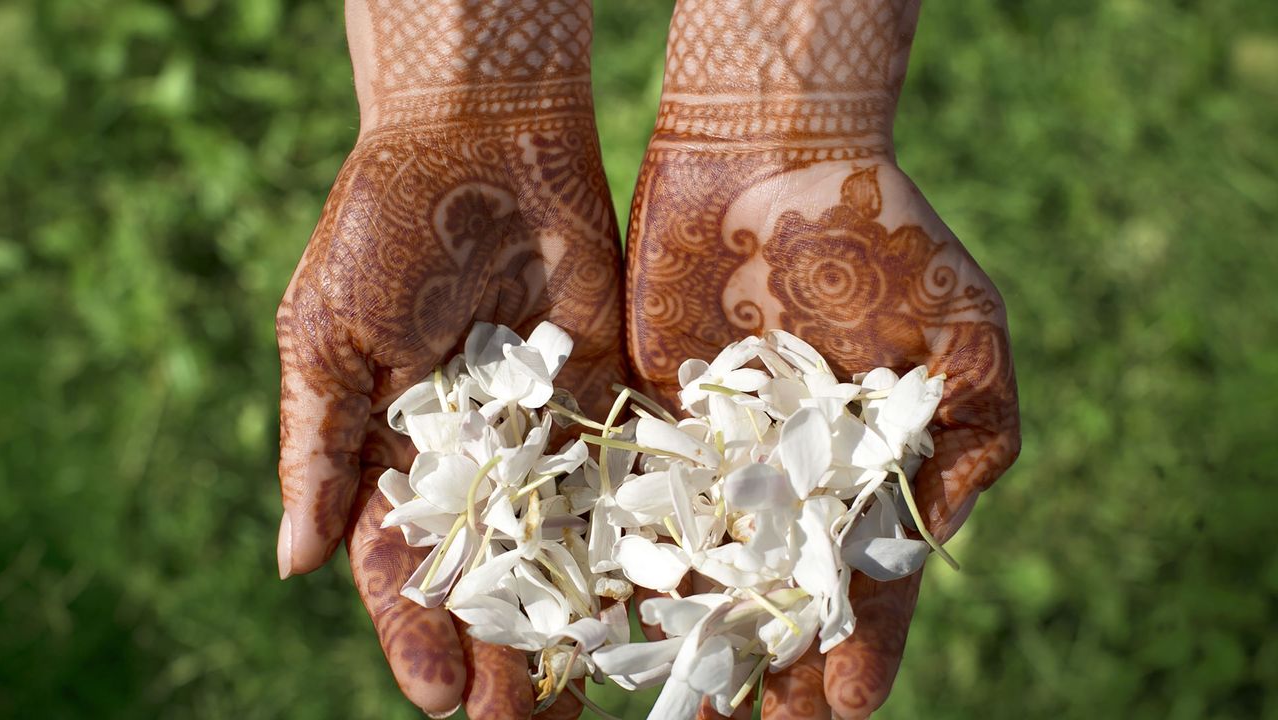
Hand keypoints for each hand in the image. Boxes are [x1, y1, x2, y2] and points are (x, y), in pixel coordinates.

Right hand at [275, 1, 620, 716]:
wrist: (481, 144)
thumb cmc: (382, 233)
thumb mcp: (327, 337)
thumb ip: (318, 447)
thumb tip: (292, 563)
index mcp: (397, 456)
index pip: (406, 569)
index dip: (420, 636)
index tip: (442, 700)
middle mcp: (477, 461)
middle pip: (492, 578)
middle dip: (505, 653)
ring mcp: (546, 433)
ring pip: (563, 547)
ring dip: (573, 621)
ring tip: (591, 694)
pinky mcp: (608, 396)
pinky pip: (623, 480)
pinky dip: (638, 539)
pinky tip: (655, 601)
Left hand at [626, 1, 1019, 716]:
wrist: (768, 154)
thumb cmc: (881, 235)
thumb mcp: (963, 333)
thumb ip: (965, 441)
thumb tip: (929, 550)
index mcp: (865, 473)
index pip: (863, 579)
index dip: (857, 643)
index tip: (840, 702)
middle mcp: (786, 480)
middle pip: (774, 594)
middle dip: (765, 662)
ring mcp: (713, 456)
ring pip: (699, 567)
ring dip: (688, 635)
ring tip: (680, 703)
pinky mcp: (644, 422)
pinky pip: (631, 504)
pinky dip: (621, 559)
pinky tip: (607, 617)